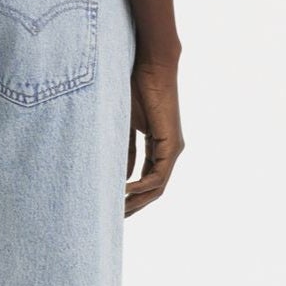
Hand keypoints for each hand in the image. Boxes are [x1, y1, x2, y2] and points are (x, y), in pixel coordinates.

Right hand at [125, 56, 182, 215]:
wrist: (151, 65)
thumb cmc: (135, 86)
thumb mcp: (124, 126)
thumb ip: (123, 151)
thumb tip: (118, 178)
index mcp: (157, 146)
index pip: (146, 179)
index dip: (131, 196)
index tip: (113, 207)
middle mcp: (169, 150)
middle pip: (153, 189)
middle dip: (135, 206)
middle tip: (115, 219)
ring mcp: (172, 149)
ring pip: (158, 187)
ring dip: (139, 202)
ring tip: (120, 212)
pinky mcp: (172, 144)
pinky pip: (159, 175)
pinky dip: (143, 186)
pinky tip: (125, 191)